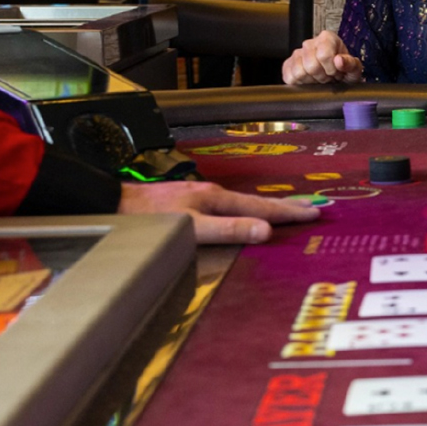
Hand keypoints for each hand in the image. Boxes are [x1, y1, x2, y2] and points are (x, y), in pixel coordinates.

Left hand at [118, 181, 319, 244]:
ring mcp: (198, 196)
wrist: (112, 204)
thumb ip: (228, 230)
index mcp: (216, 198)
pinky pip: (227, 206)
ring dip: (265, 207)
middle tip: (311, 207)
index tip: (314, 213)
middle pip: (255, 201)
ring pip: (241, 203)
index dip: (288, 212)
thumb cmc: (150, 218)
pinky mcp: (186, 202)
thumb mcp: (192, 227)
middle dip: (284, 206)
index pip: (261, 207)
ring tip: (284, 210)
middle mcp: (211, 194)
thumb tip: (265, 231)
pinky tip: (240, 215)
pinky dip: (244, 211)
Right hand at [282, 30, 362, 84]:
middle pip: (311, 66)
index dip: (331, 68)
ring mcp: (297, 54)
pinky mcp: (288, 66)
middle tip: (329, 77)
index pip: (324, 55)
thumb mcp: (354, 69)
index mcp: (327, 38)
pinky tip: (310, 80)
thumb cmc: (344, 71)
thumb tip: (339, 60)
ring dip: (312, 81)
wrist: (336, 78)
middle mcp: (310, 43)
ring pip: (299, 72)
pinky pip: (289, 78)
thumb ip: (351, 63)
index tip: (336, 72)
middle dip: (322, 76)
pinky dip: (301, 84)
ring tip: (320, 78)